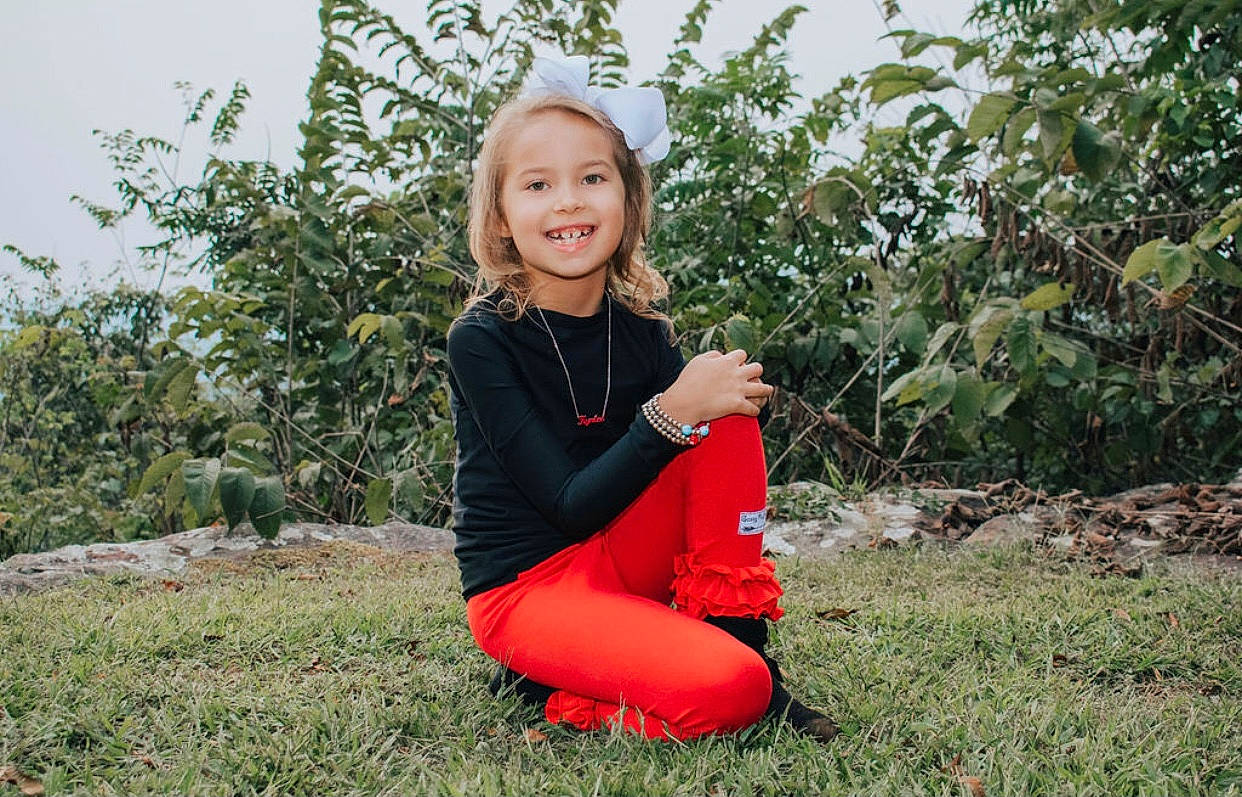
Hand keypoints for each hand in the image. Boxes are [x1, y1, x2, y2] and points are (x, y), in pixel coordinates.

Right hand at [660, 349, 774, 423]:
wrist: (684, 402)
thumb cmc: (688, 381)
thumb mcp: (698, 360)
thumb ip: (713, 355)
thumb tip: (722, 355)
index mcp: (727, 362)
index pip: (743, 354)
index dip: (741, 359)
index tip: (739, 364)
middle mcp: (737, 374)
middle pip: (758, 368)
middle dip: (757, 372)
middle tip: (755, 376)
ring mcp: (739, 390)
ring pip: (763, 389)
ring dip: (766, 390)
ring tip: (767, 391)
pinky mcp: (738, 405)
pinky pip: (754, 408)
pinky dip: (755, 410)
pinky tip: (754, 410)